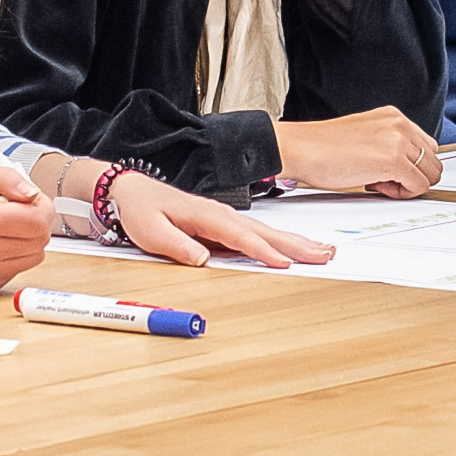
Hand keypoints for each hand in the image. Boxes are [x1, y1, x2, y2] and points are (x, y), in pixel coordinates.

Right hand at [0, 164, 56, 291]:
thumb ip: (6, 178)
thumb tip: (33, 193)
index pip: (38, 219)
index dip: (43, 206)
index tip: (31, 199)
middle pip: (41, 239)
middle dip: (38, 222)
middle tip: (20, 210)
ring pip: (36, 256)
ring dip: (30, 240)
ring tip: (7, 226)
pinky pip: (20, 268)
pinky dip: (17, 255)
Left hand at [107, 171, 333, 268]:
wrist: (131, 192)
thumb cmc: (141, 210)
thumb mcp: (151, 231)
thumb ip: (177, 245)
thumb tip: (203, 259)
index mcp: (207, 216)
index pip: (241, 236)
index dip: (264, 251)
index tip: (285, 264)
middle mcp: (221, 215)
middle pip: (266, 233)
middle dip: (297, 244)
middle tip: (325, 255)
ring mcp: (225, 220)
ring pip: (267, 233)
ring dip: (296, 242)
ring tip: (322, 252)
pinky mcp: (223, 226)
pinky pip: (257, 236)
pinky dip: (280, 242)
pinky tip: (294, 249)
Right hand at [277, 106, 441, 196]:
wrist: (300, 148)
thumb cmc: (322, 147)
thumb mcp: (363, 136)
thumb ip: (387, 144)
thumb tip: (405, 168)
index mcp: (392, 116)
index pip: (426, 145)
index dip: (411, 165)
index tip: (389, 172)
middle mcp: (399, 124)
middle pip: (433, 159)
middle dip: (414, 175)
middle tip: (383, 180)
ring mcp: (398, 141)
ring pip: (430, 174)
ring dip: (408, 185)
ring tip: (378, 182)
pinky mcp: (394, 160)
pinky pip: (419, 186)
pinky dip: (402, 193)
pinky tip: (376, 186)